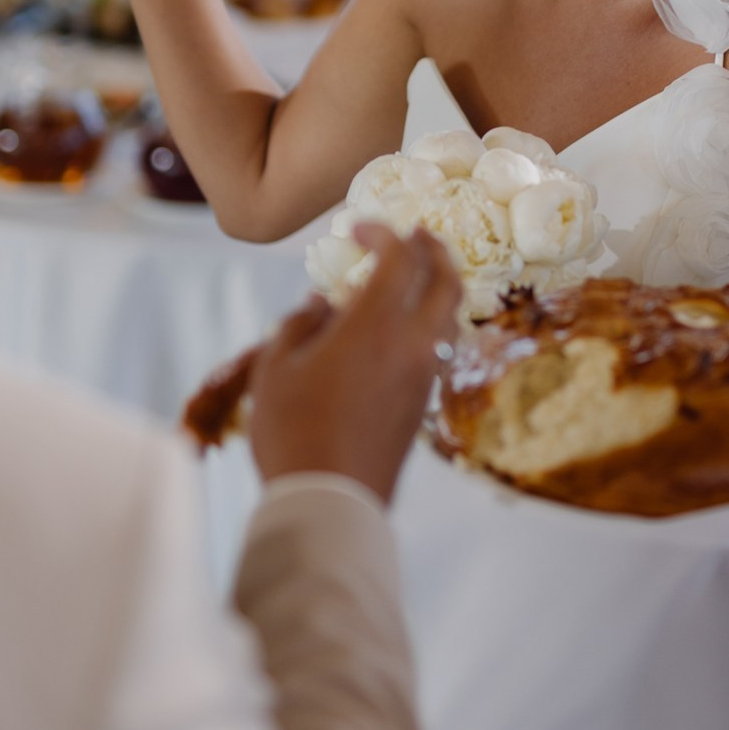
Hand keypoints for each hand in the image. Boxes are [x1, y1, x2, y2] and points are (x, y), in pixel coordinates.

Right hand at [245, 226, 463, 502]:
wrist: (330, 501)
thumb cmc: (293, 431)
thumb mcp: (277, 368)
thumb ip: (300, 323)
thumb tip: (322, 302)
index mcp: (377, 324)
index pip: (400, 258)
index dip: (383, 233)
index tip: (358, 228)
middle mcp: (412, 344)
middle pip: (447, 280)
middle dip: (434, 249)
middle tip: (418, 234)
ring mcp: (424, 376)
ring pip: (451, 316)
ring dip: (440, 286)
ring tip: (417, 278)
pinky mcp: (423, 404)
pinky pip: (439, 347)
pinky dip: (431, 323)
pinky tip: (405, 329)